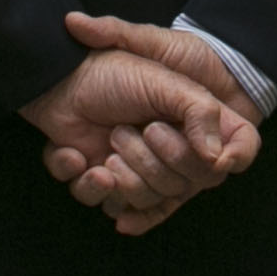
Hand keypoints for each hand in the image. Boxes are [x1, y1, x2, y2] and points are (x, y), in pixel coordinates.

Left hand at [21, 43, 259, 237]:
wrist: (61, 77)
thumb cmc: (115, 74)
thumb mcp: (166, 82)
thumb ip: (200, 111)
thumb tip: (216, 159)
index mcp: (188, 131)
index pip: (209, 170)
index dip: (184, 159)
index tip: (155, 130)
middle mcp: (164, 154)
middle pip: (172, 190)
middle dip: (145, 163)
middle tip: (122, 131)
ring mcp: (130, 168)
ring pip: (136, 201)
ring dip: (118, 178)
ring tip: (105, 150)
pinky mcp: (96, 176)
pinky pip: (95, 199)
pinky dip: (82, 180)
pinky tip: (74, 155)